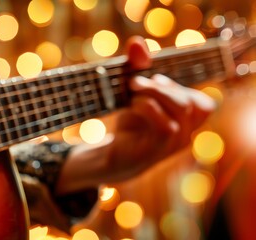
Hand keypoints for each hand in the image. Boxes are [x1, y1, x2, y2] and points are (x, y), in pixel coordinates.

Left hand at [103, 36, 214, 179]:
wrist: (113, 157)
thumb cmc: (130, 124)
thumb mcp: (135, 93)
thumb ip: (137, 66)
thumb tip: (136, 42)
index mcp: (187, 122)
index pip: (202, 103)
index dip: (180, 87)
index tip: (153, 79)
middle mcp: (186, 133)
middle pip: (192, 101)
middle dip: (161, 85)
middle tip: (134, 81)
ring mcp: (174, 144)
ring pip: (182, 109)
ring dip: (155, 92)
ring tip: (132, 91)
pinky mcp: (158, 150)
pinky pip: (166, 125)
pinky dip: (147, 107)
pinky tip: (132, 105)